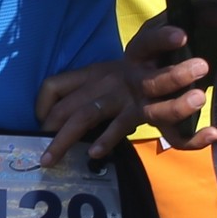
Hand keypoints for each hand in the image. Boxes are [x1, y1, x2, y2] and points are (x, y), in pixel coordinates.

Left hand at [36, 56, 151, 164]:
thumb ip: (93, 92)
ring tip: (49, 160)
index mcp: (91, 72)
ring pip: (82, 117)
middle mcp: (101, 81)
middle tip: (40, 153)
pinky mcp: (139, 106)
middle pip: (64, 108)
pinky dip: (105, 140)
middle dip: (48, 132)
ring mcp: (119, 94)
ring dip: (61, 141)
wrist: (176, 57)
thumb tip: (64, 116)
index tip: (39, 123)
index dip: (41, 105)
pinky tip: (94, 155)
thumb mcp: (113, 75)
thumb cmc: (140, 72)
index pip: (53, 86)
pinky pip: (118, 125)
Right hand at [122, 7, 216, 149]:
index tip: (183, 36)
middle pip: (151, 82)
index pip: (146, 43)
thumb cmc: (161, 52)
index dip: (162, 39)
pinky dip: (194, 139)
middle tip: (203, 66)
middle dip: (175, 75)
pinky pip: (175, 137)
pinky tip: (215, 133)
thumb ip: (202, 15)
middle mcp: (138, 81)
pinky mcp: (161, 126)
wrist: (125, 86)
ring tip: (201, 98)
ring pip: (157, 112)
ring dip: (178, 107)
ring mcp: (146, 106)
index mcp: (140, 52)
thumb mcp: (172, 29)